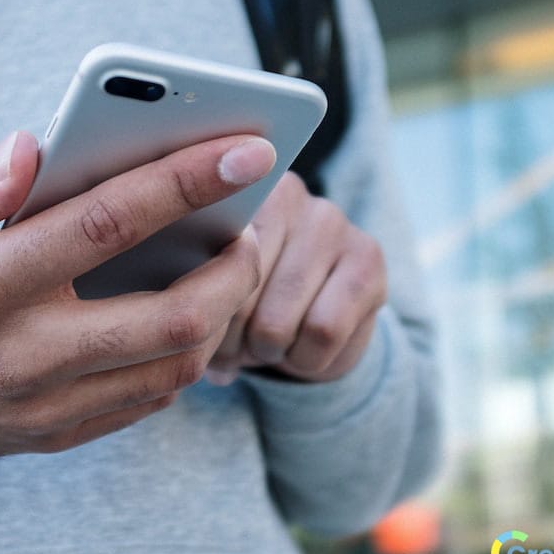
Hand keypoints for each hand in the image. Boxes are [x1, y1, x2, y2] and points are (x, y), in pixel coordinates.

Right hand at [0, 131, 275, 459]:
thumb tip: (34, 145)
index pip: (106, 224)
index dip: (187, 182)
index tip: (249, 152)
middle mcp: (20, 353)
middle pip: (169, 318)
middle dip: (234, 269)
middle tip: (247, 229)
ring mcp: (40, 405)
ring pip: (171, 370)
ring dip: (217, 316)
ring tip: (220, 271)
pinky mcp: (50, 435)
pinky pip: (143, 403)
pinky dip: (179, 359)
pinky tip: (177, 319)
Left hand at [206, 173, 386, 383]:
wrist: (314, 326)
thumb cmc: (245, 306)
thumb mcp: (206, 298)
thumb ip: (187, 297)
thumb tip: (185, 331)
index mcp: (228, 195)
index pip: (201, 268)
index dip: (201, 314)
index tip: (205, 331)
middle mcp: (285, 193)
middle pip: (236, 297)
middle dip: (232, 340)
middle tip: (238, 347)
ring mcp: (331, 221)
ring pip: (275, 322)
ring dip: (267, 353)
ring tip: (268, 348)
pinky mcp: (368, 259)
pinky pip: (322, 331)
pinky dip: (305, 359)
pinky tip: (303, 352)